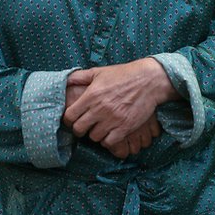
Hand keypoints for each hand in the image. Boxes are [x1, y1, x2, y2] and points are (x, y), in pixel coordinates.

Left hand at [63, 59, 177, 152]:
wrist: (148, 80)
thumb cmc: (123, 75)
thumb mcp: (99, 72)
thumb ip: (80, 76)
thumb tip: (66, 80)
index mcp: (92, 95)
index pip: (70, 116)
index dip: (69, 120)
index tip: (74, 119)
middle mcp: (100, 109)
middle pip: (79, 129)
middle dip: (80, 129)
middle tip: (86, 126)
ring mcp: (113, 119)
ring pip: (94, 137)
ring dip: (96, 134)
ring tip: (101, 128)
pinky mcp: (125, 127)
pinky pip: (109, 142)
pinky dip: (108, 140)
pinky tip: (111, 133)